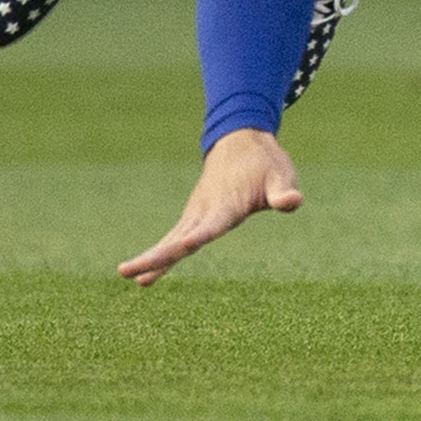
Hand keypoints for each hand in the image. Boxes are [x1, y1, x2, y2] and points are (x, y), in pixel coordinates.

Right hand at [117, 127, 302, 285]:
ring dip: (151, 258)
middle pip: (178, 238)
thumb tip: (293, 202)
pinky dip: (160, 256)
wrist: (241, 141)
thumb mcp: (281, 175)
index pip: (212, 225)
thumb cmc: (265, 162)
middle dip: (156, 256)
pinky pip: (173, 240)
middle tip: (129, 272)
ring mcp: (196, 214)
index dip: (199, 236)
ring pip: (170, 240)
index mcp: (228, 205)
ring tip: (127, 275)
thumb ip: (283, 192)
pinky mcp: (193, 217)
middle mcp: (205, 211)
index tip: (186, 244)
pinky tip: (145, 279)